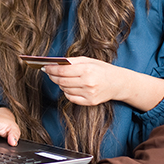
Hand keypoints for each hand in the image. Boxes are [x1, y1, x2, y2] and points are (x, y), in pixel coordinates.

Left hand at [42, 56, 163, 110]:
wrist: (119, 83)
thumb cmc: (102, 69)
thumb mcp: (88, 60)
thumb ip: (72, 61)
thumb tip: (54, 63)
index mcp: (87, 70)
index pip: (62, 71)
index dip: (50, 69)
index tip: (45, 67)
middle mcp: (87, 83)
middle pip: (61, 81)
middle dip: (52, 76)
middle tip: (49, 72)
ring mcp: (88, 94)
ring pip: (64, 89)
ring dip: (60, 83)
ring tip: (62, 78)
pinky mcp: (90, 102)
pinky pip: (71, 98)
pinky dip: (67, 92)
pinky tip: (70, 87)